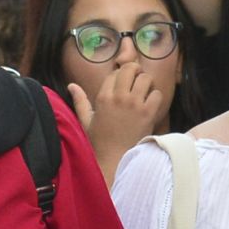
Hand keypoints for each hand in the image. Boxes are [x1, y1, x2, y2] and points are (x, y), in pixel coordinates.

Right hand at [69, 69, 165, 183]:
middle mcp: (118, 97)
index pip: (115, 73)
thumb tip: (71, 85)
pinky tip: (151, 104)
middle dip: (135, 71)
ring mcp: (134, 104)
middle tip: (136, 80)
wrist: (114, 159)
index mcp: (103, 97)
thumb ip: (80, 100)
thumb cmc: (99, 141)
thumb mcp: (86, 120)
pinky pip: (157, 94)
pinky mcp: (148, 113)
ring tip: (145, 91)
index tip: (123, 83)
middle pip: (130, 69)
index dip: (120, 75)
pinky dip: (156, 97)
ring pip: (146, 78)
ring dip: (147, 83)